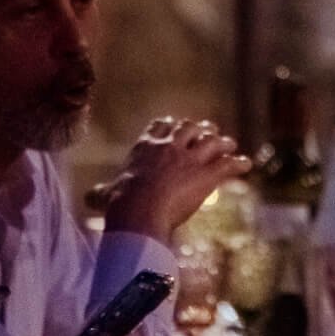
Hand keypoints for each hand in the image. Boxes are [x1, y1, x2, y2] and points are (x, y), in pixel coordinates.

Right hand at [103, 116, 250, 240]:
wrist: (139, 211)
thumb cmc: (120, 203)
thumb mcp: (106, 194)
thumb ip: (101, 192)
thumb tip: (88, 197)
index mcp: (146, 147)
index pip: (160, 127)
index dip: (169, 125)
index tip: (175, 124)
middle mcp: (170, 146)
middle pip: (189, 128)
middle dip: (200, 128)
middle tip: (208, 130)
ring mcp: (190, 158)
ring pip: (211, 142)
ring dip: (222, 142)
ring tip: (230, 144)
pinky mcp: (207, 174)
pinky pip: (227, 165)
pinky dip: (238, 164)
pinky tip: (246, 165)